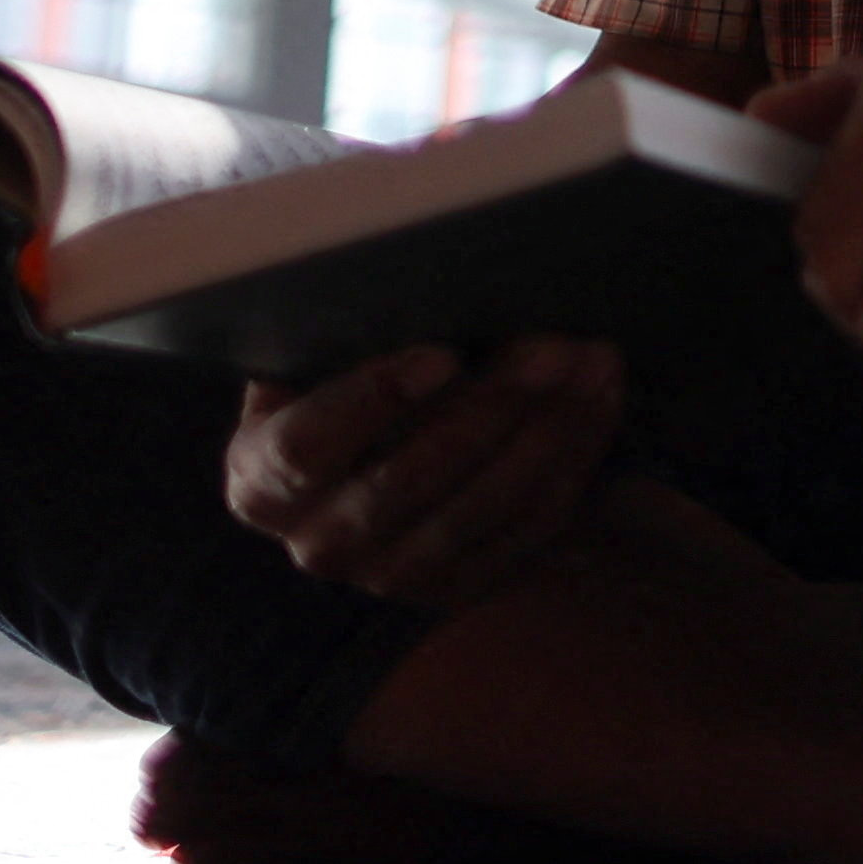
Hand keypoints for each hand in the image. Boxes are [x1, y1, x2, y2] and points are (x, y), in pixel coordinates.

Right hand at [221, 336, 623, 608]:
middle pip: (407, 480)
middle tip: (552, 346)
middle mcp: (319, 542)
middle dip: (489, 408)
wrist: (385, 448)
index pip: (306, 447)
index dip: (372, 400)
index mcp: (262, 481)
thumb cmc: (346, 376)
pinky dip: (571, 459)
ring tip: (591, 362)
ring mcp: (391, 576)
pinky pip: (524, 527)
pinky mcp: (460, 585)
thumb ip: (351, 333)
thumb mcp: (323, 354)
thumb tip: (424, 278)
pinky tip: (600, 399)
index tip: (442, 355)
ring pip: (477, 509)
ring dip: (546, 432)